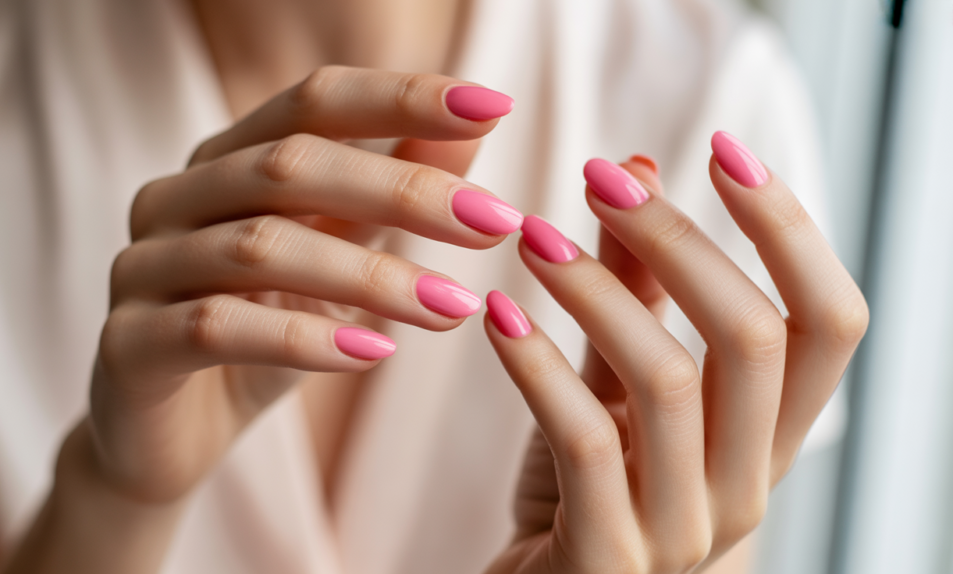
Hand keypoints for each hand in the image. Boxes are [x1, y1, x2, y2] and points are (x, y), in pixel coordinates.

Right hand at [89, 66, 519, 503]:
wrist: (174, 436)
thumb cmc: (265, 334)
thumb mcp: (338, 260)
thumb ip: (389, 195)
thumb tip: (472, 131)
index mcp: (224, 160)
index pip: (313, 101)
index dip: (401, 98)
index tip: (491, 107)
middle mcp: (174, 196)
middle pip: (290, 166)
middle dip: (403, 190)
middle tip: (494, 224)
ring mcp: (141, 266)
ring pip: (261, 247)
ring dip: (371, 276)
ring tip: (453, 305)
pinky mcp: (127, 343)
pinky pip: (217, 326)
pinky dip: (304, 338)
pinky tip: (375, 352)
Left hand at [483, 134, 867, 572]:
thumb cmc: (578, 488)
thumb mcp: (611, 383)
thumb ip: (632, 290)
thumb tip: (637, 167)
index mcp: (763, 438)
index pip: (828, 325)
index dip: (790, 232)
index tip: (726, 150)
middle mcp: (745, 485)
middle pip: (756, 340)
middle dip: (679, 240)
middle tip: (601, 175)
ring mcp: (684, 531)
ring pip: (670, 381)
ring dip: (596, 290)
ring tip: (531, 237)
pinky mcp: (609, 558)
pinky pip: (586, 441)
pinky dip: (538, 365)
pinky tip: (495, 313)